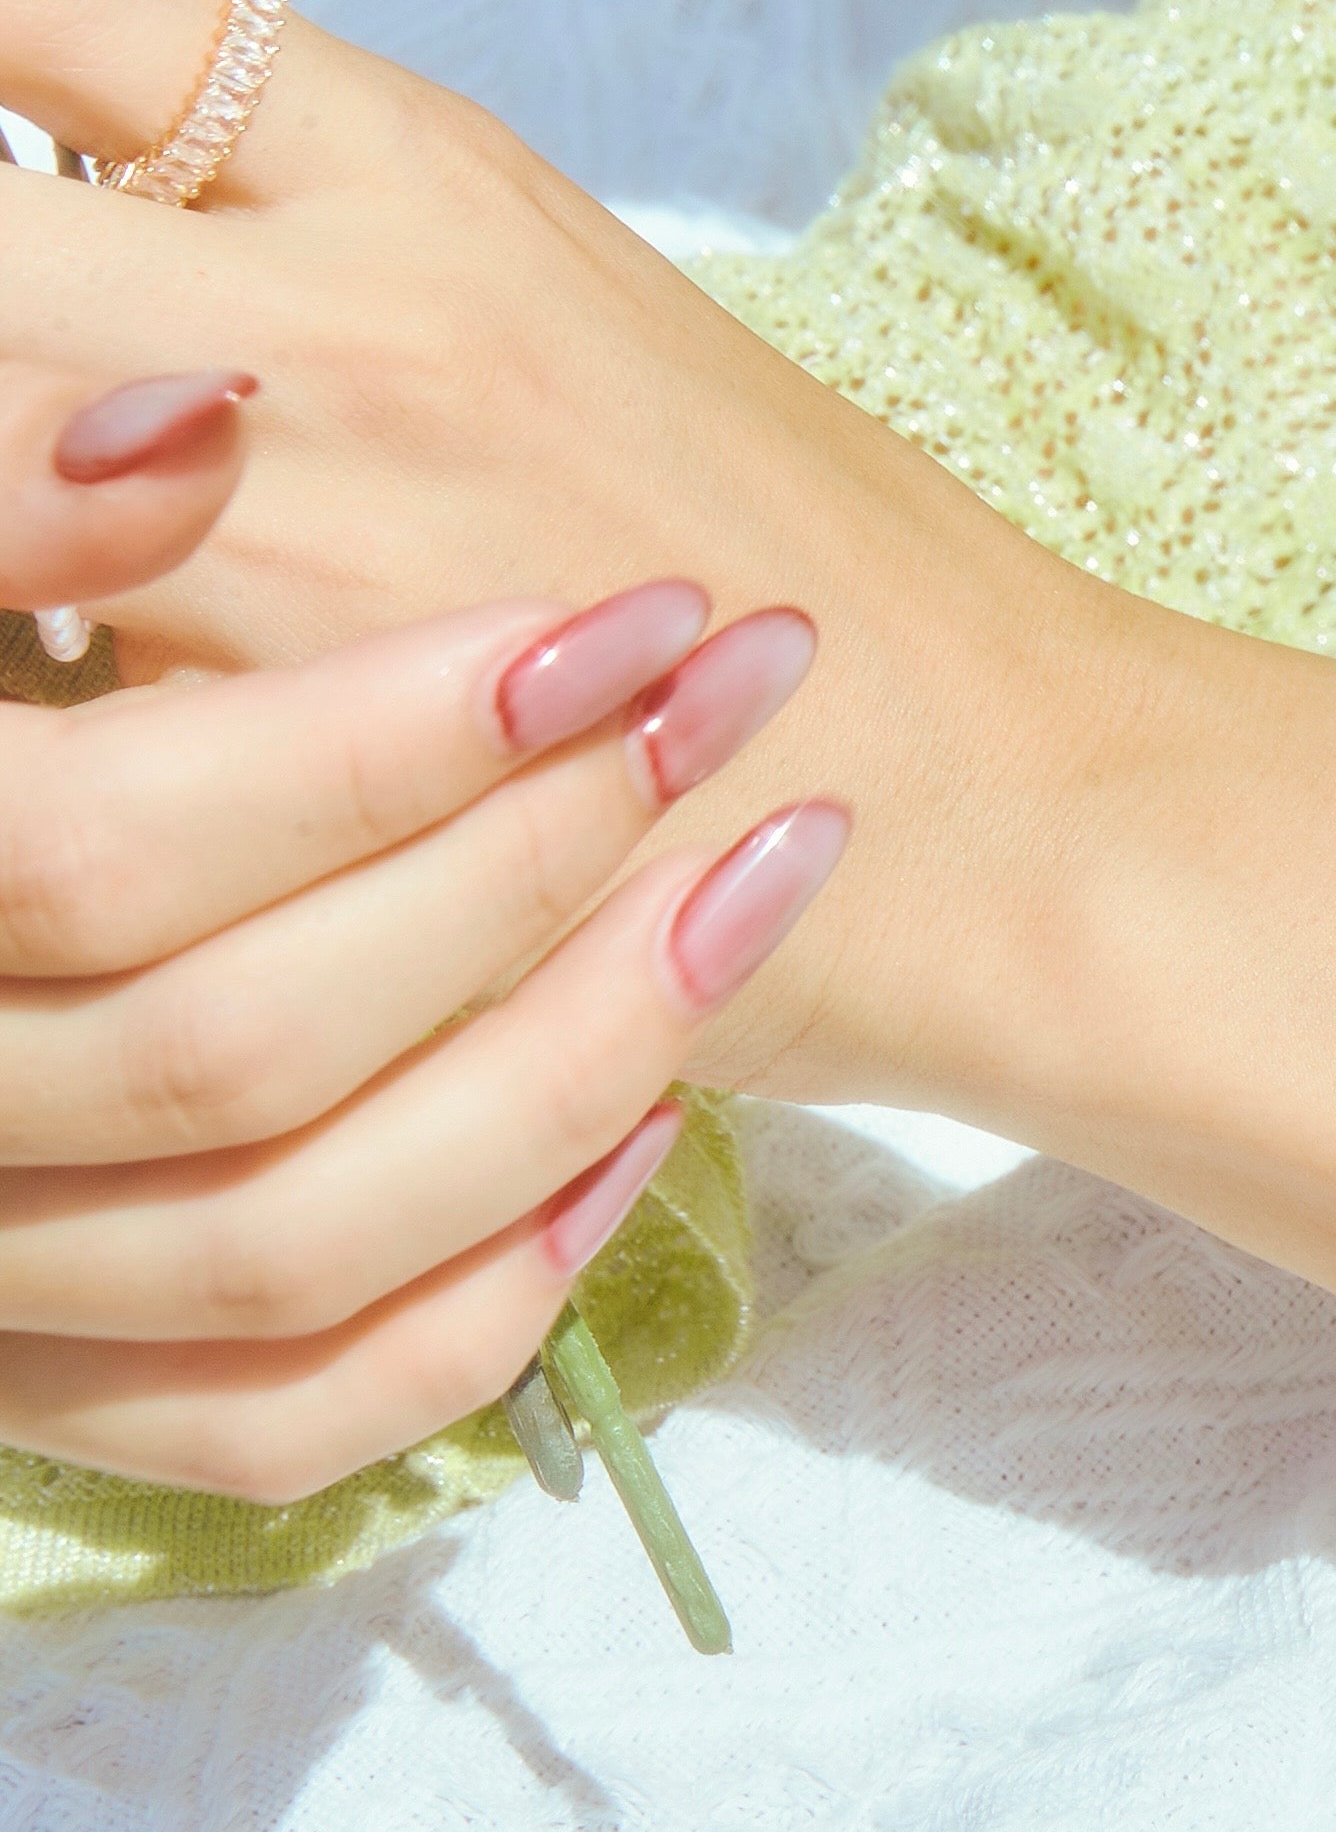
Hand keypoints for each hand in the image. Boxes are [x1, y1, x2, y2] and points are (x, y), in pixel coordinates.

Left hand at [0, 0, 1335, 1494]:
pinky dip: (50, 693)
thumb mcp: (581, 322)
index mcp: (424, 178)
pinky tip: (99, 745)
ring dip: (6, 508)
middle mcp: (345, 325)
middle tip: (21, 377)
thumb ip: (331, 242)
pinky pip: (64, 697)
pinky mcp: (318, 768)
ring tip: (65, 572)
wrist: (1014, 809)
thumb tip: (103, 201)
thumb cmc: (816, 587)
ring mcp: (312, 546)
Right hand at [0, 351, 841, 1496]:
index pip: (94, 852)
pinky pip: (284, 1415)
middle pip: (234, 1047)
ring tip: (764, 870)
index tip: (623, 619)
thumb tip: (204, 415)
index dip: (370, 737)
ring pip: (291, 1238)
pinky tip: (647, 1127)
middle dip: (525, 860)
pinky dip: (483, 1291)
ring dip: (574, 1054)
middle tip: (745, 690)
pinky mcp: (63, 1389)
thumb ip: (3, 508)